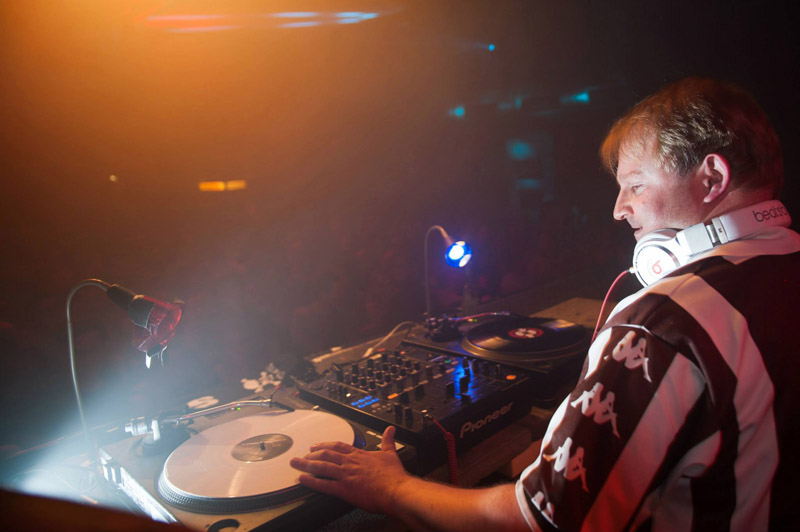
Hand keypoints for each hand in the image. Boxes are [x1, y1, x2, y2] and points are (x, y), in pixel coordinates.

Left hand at [289, 425, 410, 513]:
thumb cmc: (394, 476)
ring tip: (295, 463)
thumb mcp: (391, 453)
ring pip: (321, 467)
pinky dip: (311, 482)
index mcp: (360, 455)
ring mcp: (345, 475)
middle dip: (312, 454)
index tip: (317, 445)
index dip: (325, 445)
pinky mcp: (344, 488)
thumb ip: (388, 441)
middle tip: (302, 454)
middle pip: (326, 454)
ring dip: (306, 464)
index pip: (338, 446)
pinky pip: (323, 484)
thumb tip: (390, 429)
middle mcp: (350, 463)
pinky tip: (302, 479)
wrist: (396, 490)